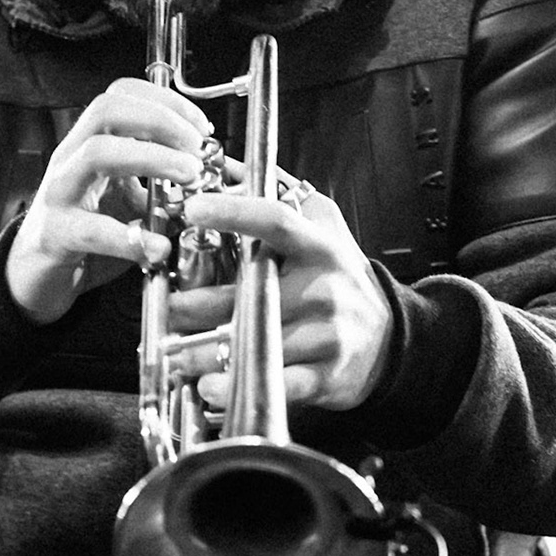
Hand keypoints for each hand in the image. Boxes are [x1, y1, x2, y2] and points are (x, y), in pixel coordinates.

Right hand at [5, 78, 212, 323]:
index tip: (200, 126)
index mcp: (90, 142)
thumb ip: (161, 182)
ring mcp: (59, 192)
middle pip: (107, 109)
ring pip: (98, 154)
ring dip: (151, 158)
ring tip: (188, 178)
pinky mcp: (56, 233)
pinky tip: (159, 248)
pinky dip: (130, 238)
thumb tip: (216, 174)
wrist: (37, 274)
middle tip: (197, 148)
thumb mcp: (128, 197)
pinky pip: (91, 229)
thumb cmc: (87, 229)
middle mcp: (71, 158)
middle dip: (160, 120)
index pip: (120, 94)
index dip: (164, 100)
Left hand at [168, 180, 394, 411]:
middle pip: (251, 293)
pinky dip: (235, 389)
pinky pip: (274, 384)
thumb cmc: (341, 278)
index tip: (193, 209)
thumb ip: (278, 197)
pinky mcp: (325, 376)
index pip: (275, 220)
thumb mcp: (322, 228)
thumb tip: (223, 165)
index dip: (234, 212)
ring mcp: (326, 334)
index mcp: (319, 246)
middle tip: (166, 308)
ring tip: (173, 352)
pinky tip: (208, 388)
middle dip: (197, 304)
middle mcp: (323, 288)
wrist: (389, 338)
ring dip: (204, 352)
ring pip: (256, 343)